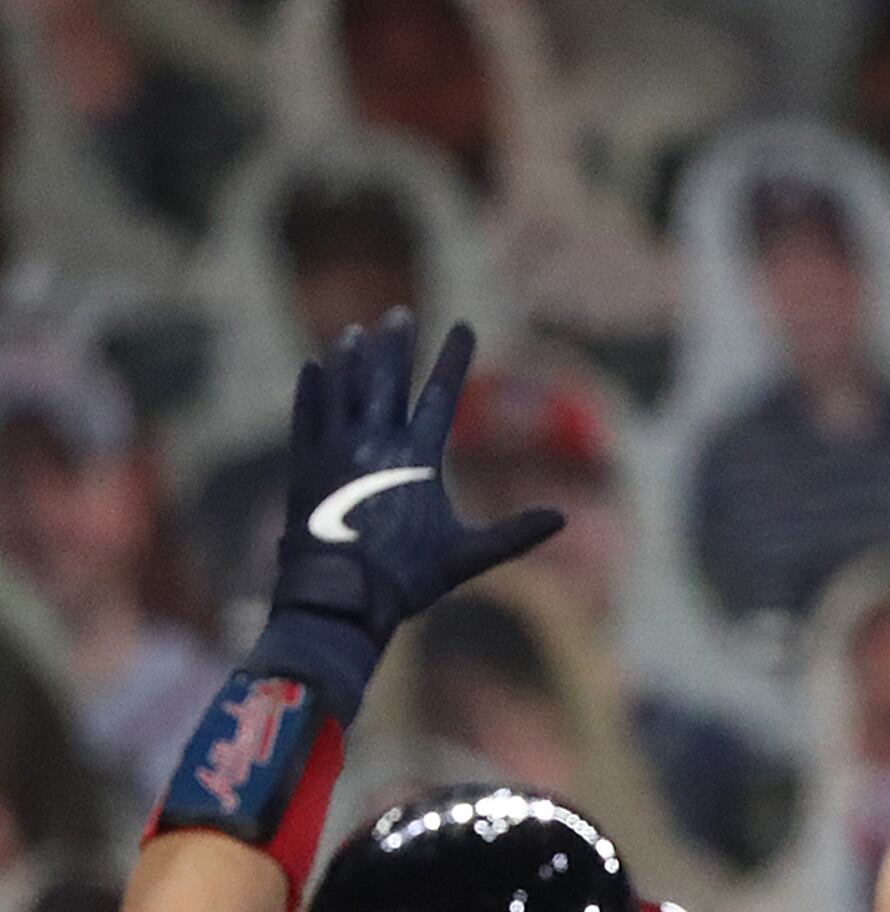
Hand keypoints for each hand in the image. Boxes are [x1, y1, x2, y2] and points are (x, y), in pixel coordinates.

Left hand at [254, 313, 562, 713]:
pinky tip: (314, 367)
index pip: (441, 395)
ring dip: (350, 357)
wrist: (337, 598)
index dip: (455, 358)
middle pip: (386, 379)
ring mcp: (334, 452)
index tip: (465, 326)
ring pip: (343, 389)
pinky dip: (312, 388)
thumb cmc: (406, 579)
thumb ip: (515, 533)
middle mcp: (374, 444)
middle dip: (398, 343)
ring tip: (356, 332)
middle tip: (401, 313)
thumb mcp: (468, 556)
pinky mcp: (305, 466)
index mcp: (416, 459)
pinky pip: (308, 415)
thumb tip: (562, 518)